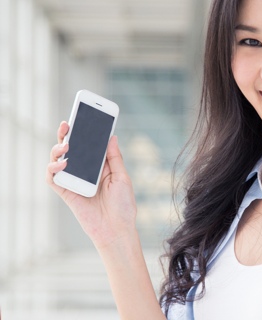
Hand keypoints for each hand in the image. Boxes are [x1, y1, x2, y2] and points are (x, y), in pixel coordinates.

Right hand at [46, 121, 136, 248]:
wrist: (116, 230)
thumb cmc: (123, 205)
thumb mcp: (122, 177)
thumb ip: (114, 158)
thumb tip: (111, 136)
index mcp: (100, 166)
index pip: (90, 144)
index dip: (85, 131)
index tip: (85, 116)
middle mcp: (85, 171)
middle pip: (72, 149)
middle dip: (67, 134)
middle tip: (68, 124)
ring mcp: (74, 181)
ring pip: (58, 160)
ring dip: (58, 149)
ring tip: (66, 145)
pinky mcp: (66, 192)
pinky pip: (53, 178)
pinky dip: (53, 169)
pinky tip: (62, 163)